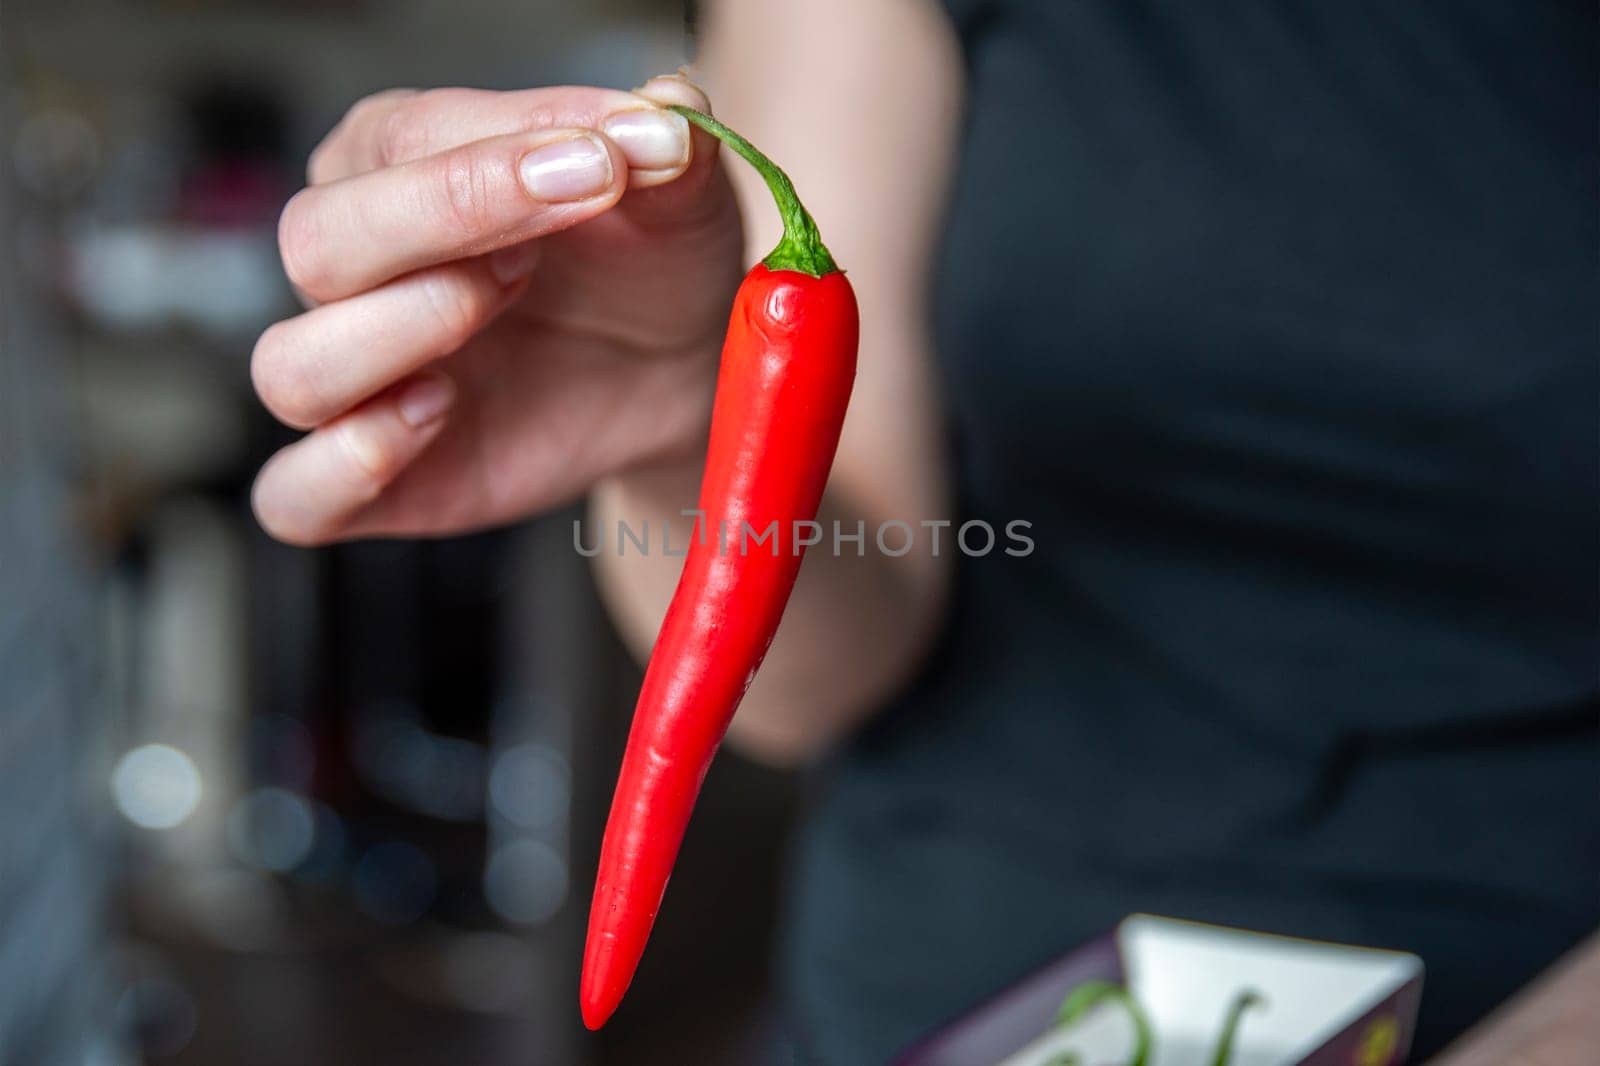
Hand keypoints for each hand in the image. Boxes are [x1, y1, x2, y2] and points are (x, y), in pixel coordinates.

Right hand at [250, 76, 741, 544]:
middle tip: (545, 241)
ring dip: (392, 337)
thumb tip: (669, 107)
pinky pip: (300, 495)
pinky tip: (434, 417)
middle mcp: (353, 270)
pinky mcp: (374, 481)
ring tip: (493, 311)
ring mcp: (355, 381)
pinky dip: (345, 468)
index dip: (496, 150)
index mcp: (394, 164)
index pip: (401, 140)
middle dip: (438, 225)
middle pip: (317, 242)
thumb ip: (668, 150)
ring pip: (291, 367)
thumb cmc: (645, 263)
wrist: (676, 371)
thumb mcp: (675, 197)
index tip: (605, 157)